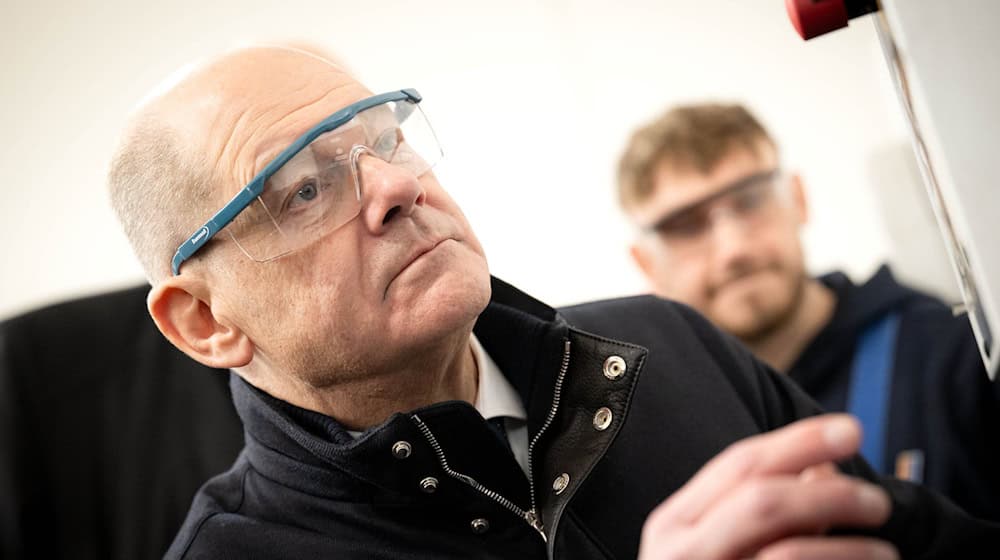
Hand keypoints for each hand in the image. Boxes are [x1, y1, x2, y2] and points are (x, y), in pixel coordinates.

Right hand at [638, 414, 897, 558]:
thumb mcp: (717, 545)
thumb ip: (762, 505)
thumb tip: (822, 463)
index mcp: (674, 523)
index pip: (739, 465)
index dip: (798, 440)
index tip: (851, 428)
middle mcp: (682, 556)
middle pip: (762, 503)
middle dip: (830, 494)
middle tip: (878, 501)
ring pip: (788, 555)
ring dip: (848, 547)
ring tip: (885, 553)